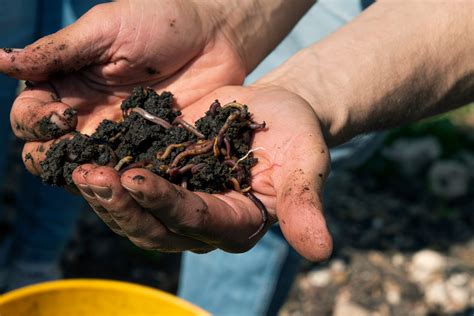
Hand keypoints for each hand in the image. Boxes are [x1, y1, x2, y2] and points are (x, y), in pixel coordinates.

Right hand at [0, 0, 245, 173]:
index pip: (30, 117)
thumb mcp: (106, 29)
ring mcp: (120, 138)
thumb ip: (58, 52)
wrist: (215, 35)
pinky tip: (130, 181)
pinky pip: (130, 175)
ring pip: (87, 171)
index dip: (35, 123)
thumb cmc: (161, 20)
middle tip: (74, 148)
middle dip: (51, 158)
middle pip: (50, 153)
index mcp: (67, 86)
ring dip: (86, 176)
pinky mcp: (152, 151)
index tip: (60, 116)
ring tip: (100, 173)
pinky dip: (125, 182)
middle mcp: (87, 117)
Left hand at [72, 85, 332, 260]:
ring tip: (79, 170)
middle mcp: (203, 222)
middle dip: (123, 206)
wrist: (274, 112)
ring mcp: (179, 201)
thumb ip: (305, 203)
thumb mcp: (307, 162)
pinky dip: (105, 177)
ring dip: (105, 196)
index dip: (166, 204)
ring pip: (135, 214)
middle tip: (92, 179)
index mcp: (238, 223)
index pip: (197, 221)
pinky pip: (128, 186)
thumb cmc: (297, 135)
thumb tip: (322, 252)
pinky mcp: (163, 177)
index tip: (136, 178)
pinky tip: (81, 158)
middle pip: (156, 229)